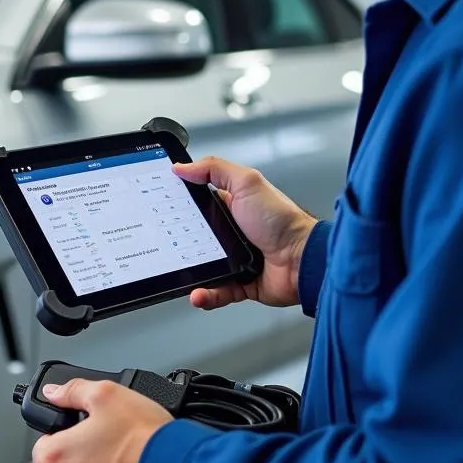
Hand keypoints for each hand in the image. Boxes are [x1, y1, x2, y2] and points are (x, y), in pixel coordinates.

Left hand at [31, 379, 172, 462]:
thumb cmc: (142, 438)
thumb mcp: (106, 394)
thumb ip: (73, 391)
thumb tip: (55, 392)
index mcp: (55, 460)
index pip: (42, 445)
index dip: (63, 433)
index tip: (81, 430)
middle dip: (82, 457)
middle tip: (108, 441)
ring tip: (124, 460)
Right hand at [173, 157, 316, 309]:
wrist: (303, 259)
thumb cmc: (282, 220)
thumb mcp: (247, 183)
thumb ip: (214, 170)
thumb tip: (182, 167)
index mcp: (232, 206)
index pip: (198, 203)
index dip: (179, 205)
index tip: (159, 207)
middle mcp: (232, 232)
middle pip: (194, 238)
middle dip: (178, 243)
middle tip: (164, 245)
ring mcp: (235, 259)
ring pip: (202, 267)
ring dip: (189, 274)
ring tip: (178, 275)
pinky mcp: (240, 283)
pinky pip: (216, 291)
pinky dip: (206, 295)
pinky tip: (198, 293)